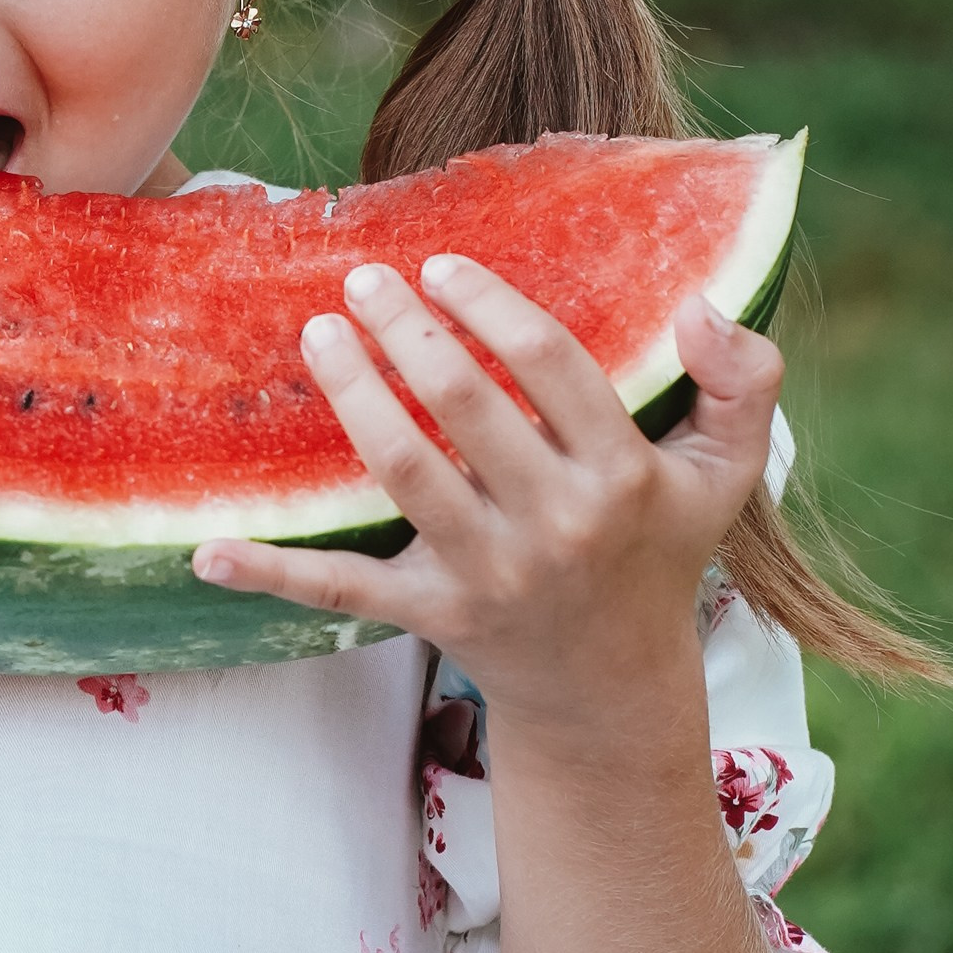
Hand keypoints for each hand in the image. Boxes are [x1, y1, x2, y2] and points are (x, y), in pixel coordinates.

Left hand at [193, 258, 779, 719]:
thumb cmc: (658, 551)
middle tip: (362, 278)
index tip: (443, 265)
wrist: (612, 687)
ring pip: (403, 471)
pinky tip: (206, 549)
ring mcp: (488, 575)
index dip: (491, 305)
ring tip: (319, 332)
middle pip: (464, 405)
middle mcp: (554, 526)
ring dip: (352, 394)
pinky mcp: (430, 615)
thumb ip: (745, 380)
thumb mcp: (726, 473)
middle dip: (406, 331)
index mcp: (622, 478)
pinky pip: (341, 592)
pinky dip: (270, 576)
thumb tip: (698, 303)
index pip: (551, 366)